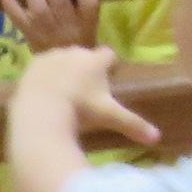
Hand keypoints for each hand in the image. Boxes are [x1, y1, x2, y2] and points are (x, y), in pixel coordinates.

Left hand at [0, 0, 103, 53]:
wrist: (64, 68)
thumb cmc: (79, 36)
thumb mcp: (91, 20)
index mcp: (88, 20)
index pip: (89, 2)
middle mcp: (68, 25)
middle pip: (60, 0)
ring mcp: (47, 30)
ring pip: (38, 7)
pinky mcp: (29, 32)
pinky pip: (18, 18)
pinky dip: (10, 3)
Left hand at [17, 44, 158, 148]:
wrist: (40, 113)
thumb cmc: (80, 112)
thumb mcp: (109, 118)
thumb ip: (133, 124)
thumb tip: (158, 138)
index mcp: (96, 61)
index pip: (109, 54)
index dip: (110, 65)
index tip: (108, 78)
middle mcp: (75, 52)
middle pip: (85, 55)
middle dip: (86, 68)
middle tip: (86, 91)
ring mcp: (52, 56)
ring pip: (63, 58)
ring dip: (65, 69)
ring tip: (64, 92)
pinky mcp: (33, 64)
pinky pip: (43, 65)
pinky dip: (46, 75)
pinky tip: (45, 92)